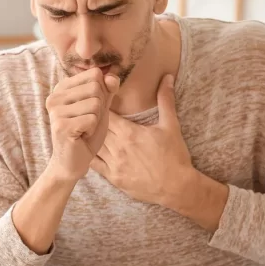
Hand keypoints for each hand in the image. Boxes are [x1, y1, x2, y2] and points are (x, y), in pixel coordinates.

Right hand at [46, 68, 120, 181]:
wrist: (73, 162)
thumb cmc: (87, 132)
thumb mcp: (101, 107)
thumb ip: (108, 89)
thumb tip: (112, 76)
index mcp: (62, 88)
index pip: (95, 74)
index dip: (102, 92)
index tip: (90, 109)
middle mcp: (55, 96)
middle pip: (96, 87)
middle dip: (100, 107)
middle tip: (88, 121)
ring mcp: (56, 111)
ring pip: (95, 104)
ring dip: (96, 120)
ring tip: (84, 129)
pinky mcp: (61, 126)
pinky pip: (92, 119)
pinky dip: (92, 129)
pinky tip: (81, 135)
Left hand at [91, 74, 192, 205]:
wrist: (177, 188)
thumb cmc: (175, 156)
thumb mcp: (171, 126)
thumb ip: (165, 100)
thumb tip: (167, 77)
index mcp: (129, 133)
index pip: (106, 114)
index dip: (100, 106)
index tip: (99, 101)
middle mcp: (118, 148)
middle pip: (96, 129)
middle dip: (93, 121)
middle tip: (89, 113)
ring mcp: (114, 165)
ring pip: (93, 146)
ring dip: (90, 138)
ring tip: (87, 130)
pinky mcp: (114, 179)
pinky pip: (94, 165)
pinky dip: (90, 156)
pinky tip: (88, 150)